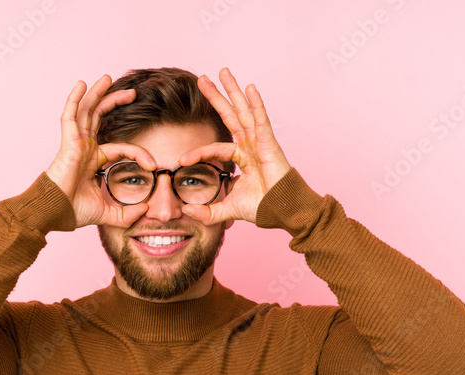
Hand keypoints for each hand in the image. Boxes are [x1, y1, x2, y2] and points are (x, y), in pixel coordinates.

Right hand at [45, 75, 157, 229]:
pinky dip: (74, 99)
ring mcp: (75, 143)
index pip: (120, 148)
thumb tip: (146, 211)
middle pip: (100, 118)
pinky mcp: (68, 142)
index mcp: (93, 161)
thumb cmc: (73, 212)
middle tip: (132, 92)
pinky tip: (81, 84)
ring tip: (107, 77)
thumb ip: (127, 214)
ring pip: (87, 111)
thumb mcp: (107, 214)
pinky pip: (70, 115)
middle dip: (115, 102)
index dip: (138, 153)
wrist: (55, 213)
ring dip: (97, 93)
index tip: (153, 165)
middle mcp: (84, 148)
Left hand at [178, 68, 291, 225]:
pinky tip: (250, 87)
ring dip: (233, 91)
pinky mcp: (270, 144)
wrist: (283, 212)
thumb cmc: (262, 208)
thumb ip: (207, 212)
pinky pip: (261, 120)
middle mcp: (250, 146)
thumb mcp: (227, 210)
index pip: (216, 148)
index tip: (181, 160)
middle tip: (202, 79)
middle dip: (216, 97)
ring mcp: (260, 142)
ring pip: (244, 112)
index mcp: (242, 158)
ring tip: (223, 72)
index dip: (198, 152)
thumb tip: (186, 212)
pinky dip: (256, 104)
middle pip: (230, 116)